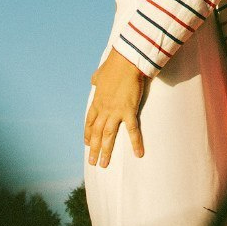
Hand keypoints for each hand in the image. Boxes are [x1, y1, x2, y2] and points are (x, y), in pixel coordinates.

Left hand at [84, 50, 147, 167]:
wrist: (125, 61)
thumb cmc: (114, 65)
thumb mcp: (100, 73)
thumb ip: (96, 78)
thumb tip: (93, 80)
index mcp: (97, 101)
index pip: (90, 121)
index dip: (88, 133)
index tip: (87, 143)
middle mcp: (104, 109)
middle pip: (97, 132)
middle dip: (94, 149)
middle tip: (92, 162)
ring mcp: (115, 111)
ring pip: (108, 135)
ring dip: (106, 151)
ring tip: (104, 165)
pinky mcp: (128, 111)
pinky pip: (132, 130)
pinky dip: (136, 143)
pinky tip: (139, 154)